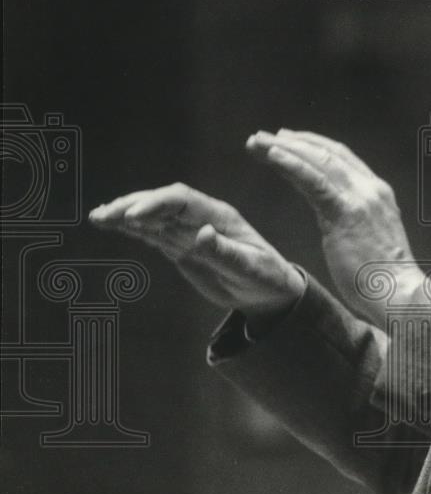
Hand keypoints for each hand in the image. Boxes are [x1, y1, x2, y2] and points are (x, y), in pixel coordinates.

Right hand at [89, 183, 305, 324]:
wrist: (269, 291)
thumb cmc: (265, 277)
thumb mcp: (250, 268)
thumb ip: (225, 253)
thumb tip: (202, 234)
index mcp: (220, 217)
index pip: (182, 201)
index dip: (156, 204)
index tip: (132, 216)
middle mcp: (202, 219)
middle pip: (162, 203)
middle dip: (133, 206)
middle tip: (105, 215)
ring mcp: (189, 232)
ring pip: (153, 217)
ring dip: (126, 214)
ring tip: (98, 217)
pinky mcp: (181, 247)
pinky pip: (153, 233)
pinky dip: (131, 228)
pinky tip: (110, 225)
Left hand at [246, 129, 423, 322]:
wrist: (401, 294)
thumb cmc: (384, 279)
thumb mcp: (370, 239)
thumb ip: (355, 222)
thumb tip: (338, 221)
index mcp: (377, 193)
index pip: (342, 158)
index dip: (313, 146)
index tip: (288, 142)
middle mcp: (370, 188)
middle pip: (328, 153)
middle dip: (294, 141)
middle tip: (264, 137)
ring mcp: (360, 198)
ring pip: (318, 161)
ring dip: (284, 148)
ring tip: (256, 143)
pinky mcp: (345, 213)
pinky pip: (314, 181)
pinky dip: (291, 164)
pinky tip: (271, 154)